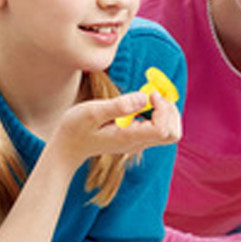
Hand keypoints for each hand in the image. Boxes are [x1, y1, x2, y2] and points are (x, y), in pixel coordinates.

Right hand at [51, 89, 181, 170]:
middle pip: (173, 133)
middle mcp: (138, 142)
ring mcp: (138, 142)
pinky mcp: (136, 137)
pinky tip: (142, 102)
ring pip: (169, 131)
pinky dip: (158, 113)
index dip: (163, 108)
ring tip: (149, 96)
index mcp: (130, 138)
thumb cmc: (75, 129)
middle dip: (170, 110)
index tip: (149, 93)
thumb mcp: (91, 113)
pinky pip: (158, 127)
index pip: (163, 129)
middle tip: (154, 93)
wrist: (67, 147)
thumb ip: (118, 106)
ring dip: (166, 111)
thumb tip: (144, 98)